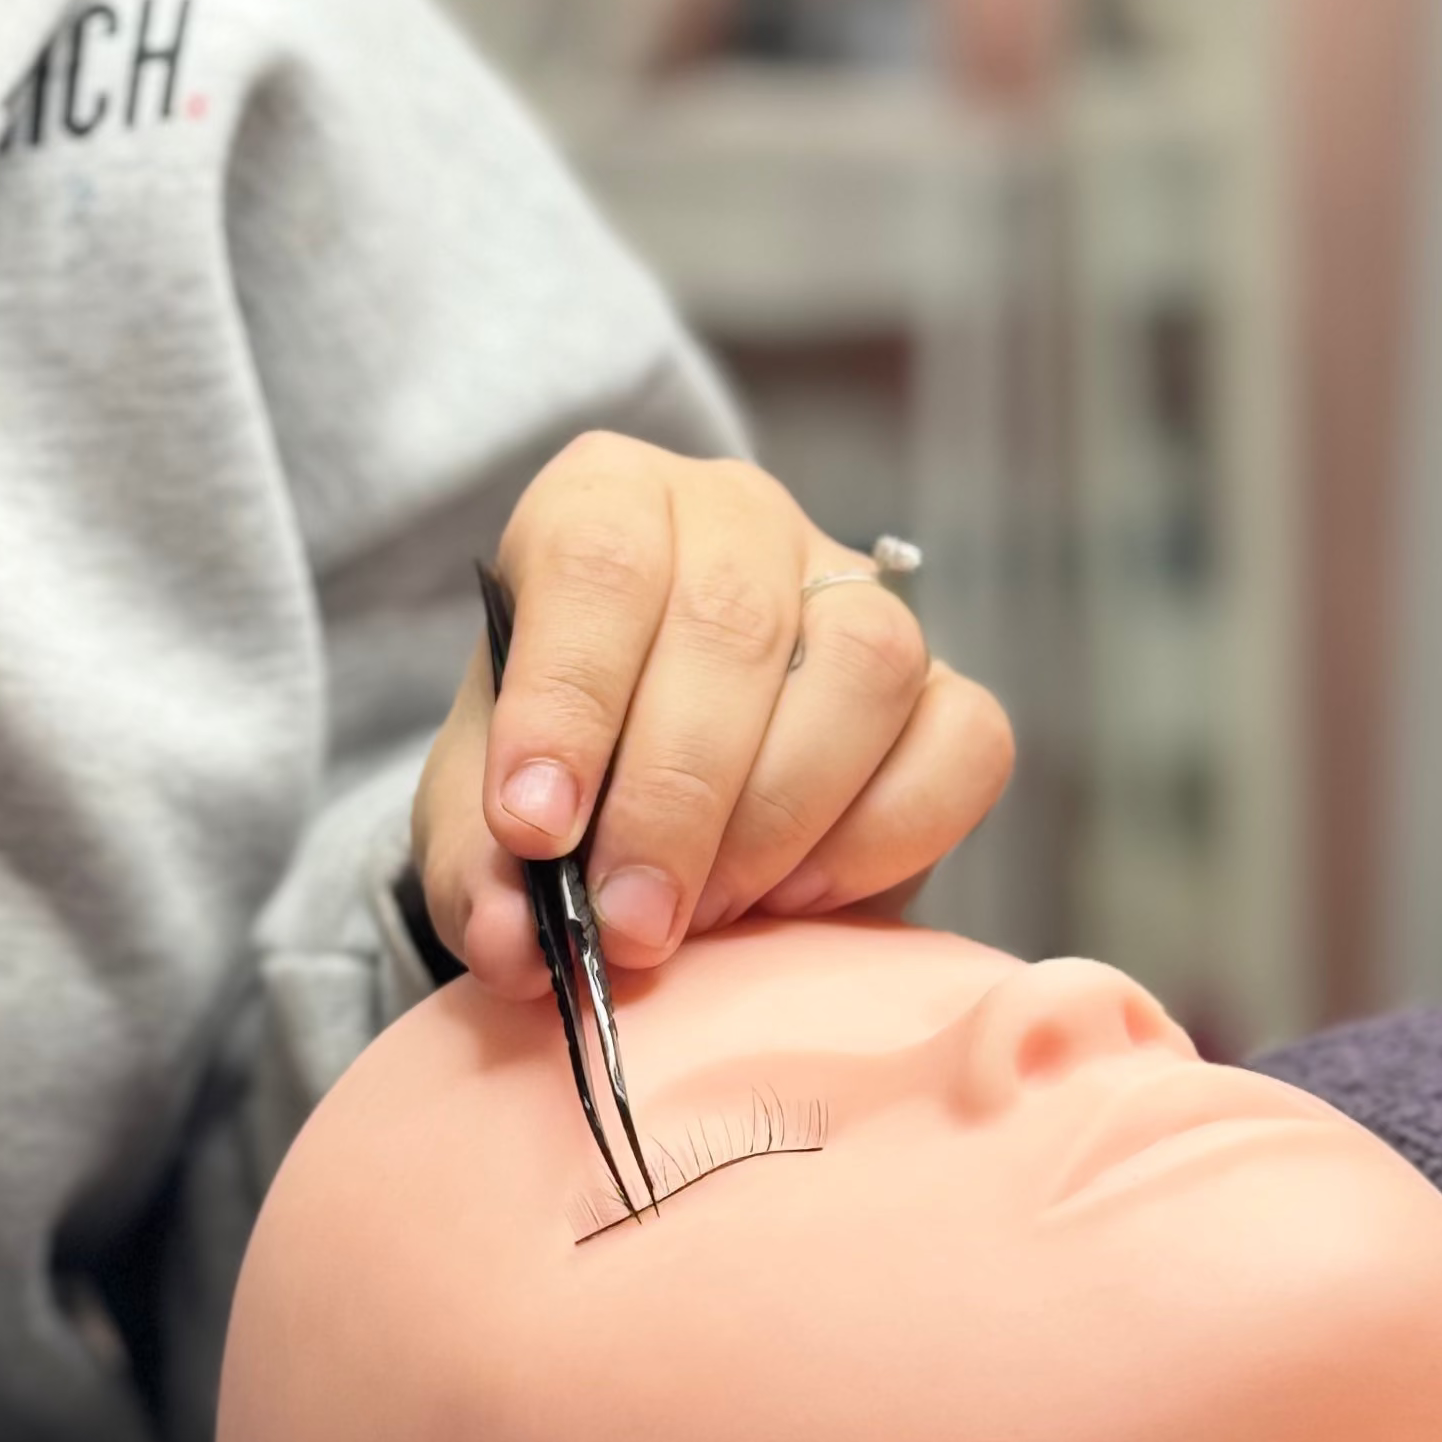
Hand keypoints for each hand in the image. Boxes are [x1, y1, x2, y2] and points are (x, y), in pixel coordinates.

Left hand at [410, 436, 1013, 989]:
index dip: (566, 699)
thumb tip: (512, 942)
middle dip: (674, 796)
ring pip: (862, 663)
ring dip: (780, 812)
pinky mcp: (943, 684)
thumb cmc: (553, 763)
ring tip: (714, 907)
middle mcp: (735, 516)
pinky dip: (885, 837)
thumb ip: (478, 871)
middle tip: (632, 921)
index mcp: (606, 500)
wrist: (635, 784)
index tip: (534, 827)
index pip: (596, 560)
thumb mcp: (479, 810)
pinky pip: (963, 740)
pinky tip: (803, 894)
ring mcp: (855, 590)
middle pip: (729, 620)